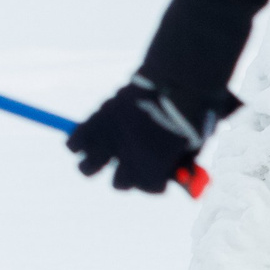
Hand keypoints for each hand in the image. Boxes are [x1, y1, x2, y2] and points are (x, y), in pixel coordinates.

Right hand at [67, 74, 230, 192]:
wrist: (177, 81)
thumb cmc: (193, 111)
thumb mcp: (195, 142)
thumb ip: (183, 160)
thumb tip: (177, 173)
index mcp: (156, 168)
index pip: (148, 188)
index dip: (155, 181)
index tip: (161, 174)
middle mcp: (130, 159)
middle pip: (119, 185)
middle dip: (126, 177)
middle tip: (128, 165)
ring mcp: (112, 141)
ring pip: (87, 168)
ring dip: (93, 165)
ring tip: (99, 157)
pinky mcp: (98, 122)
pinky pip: (73, 144)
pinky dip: (76, 144)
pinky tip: (84, 142)